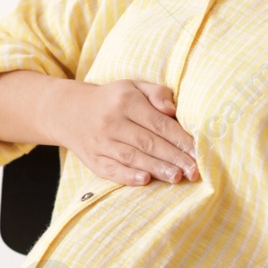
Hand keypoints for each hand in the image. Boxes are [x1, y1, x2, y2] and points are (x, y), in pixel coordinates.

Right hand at [53, 79, 197, 185]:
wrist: (69, 111)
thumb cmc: (112, 100)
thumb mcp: (133, 86)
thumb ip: (157, 93)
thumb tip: (173, 110)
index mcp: (126, 101)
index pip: (159, 123)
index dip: (180, 139)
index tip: (197, 152)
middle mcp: (112, 121)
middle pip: (148, 142)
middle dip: (174, 158)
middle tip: (194, 171)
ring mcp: (100, 141)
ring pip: (132, 157)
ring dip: (156, 169)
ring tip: (177, 178)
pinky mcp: (92, 158)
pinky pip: (111, 169)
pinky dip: (127, 176)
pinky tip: (144, 180)